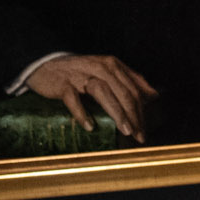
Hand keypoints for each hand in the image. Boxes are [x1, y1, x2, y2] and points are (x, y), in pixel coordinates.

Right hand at [26, 54, 155, 141]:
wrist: (46, 65)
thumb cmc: (81, 71)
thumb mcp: (108, 71)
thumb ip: (131, 80)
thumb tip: (154, 95)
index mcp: (113, 65)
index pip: (133, 89)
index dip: (142, 110)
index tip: (145, 130)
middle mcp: (100, 68)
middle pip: (123, 92)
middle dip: (134, 116)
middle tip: (138, 135)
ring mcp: (81, 75)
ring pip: (104, 93)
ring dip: (117, 113)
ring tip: (125, 130)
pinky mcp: (63, 84)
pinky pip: (74, 99)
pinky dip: (82, 113)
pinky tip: (91, 126)